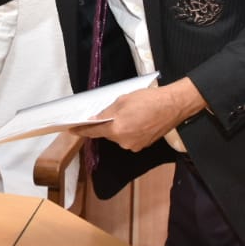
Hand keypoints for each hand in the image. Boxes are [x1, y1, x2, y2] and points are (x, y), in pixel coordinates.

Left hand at [73, 79, 204, 151]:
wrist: (173, 106)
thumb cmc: (148, 100)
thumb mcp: (123, 100)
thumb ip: (106, 112)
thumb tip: (95, 119)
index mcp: (117, 129)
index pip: (93, 132)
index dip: (80, 130)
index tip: (71, 129)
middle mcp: (124, 141)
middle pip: (107, 134)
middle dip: (105, 124)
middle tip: (111, 111)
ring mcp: (134, 145)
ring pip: (118, 136)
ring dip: (118, 127)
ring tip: (129, 113)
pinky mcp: (143, 145)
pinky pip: (129, 138)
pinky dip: (128, 130)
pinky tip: (136, 120)